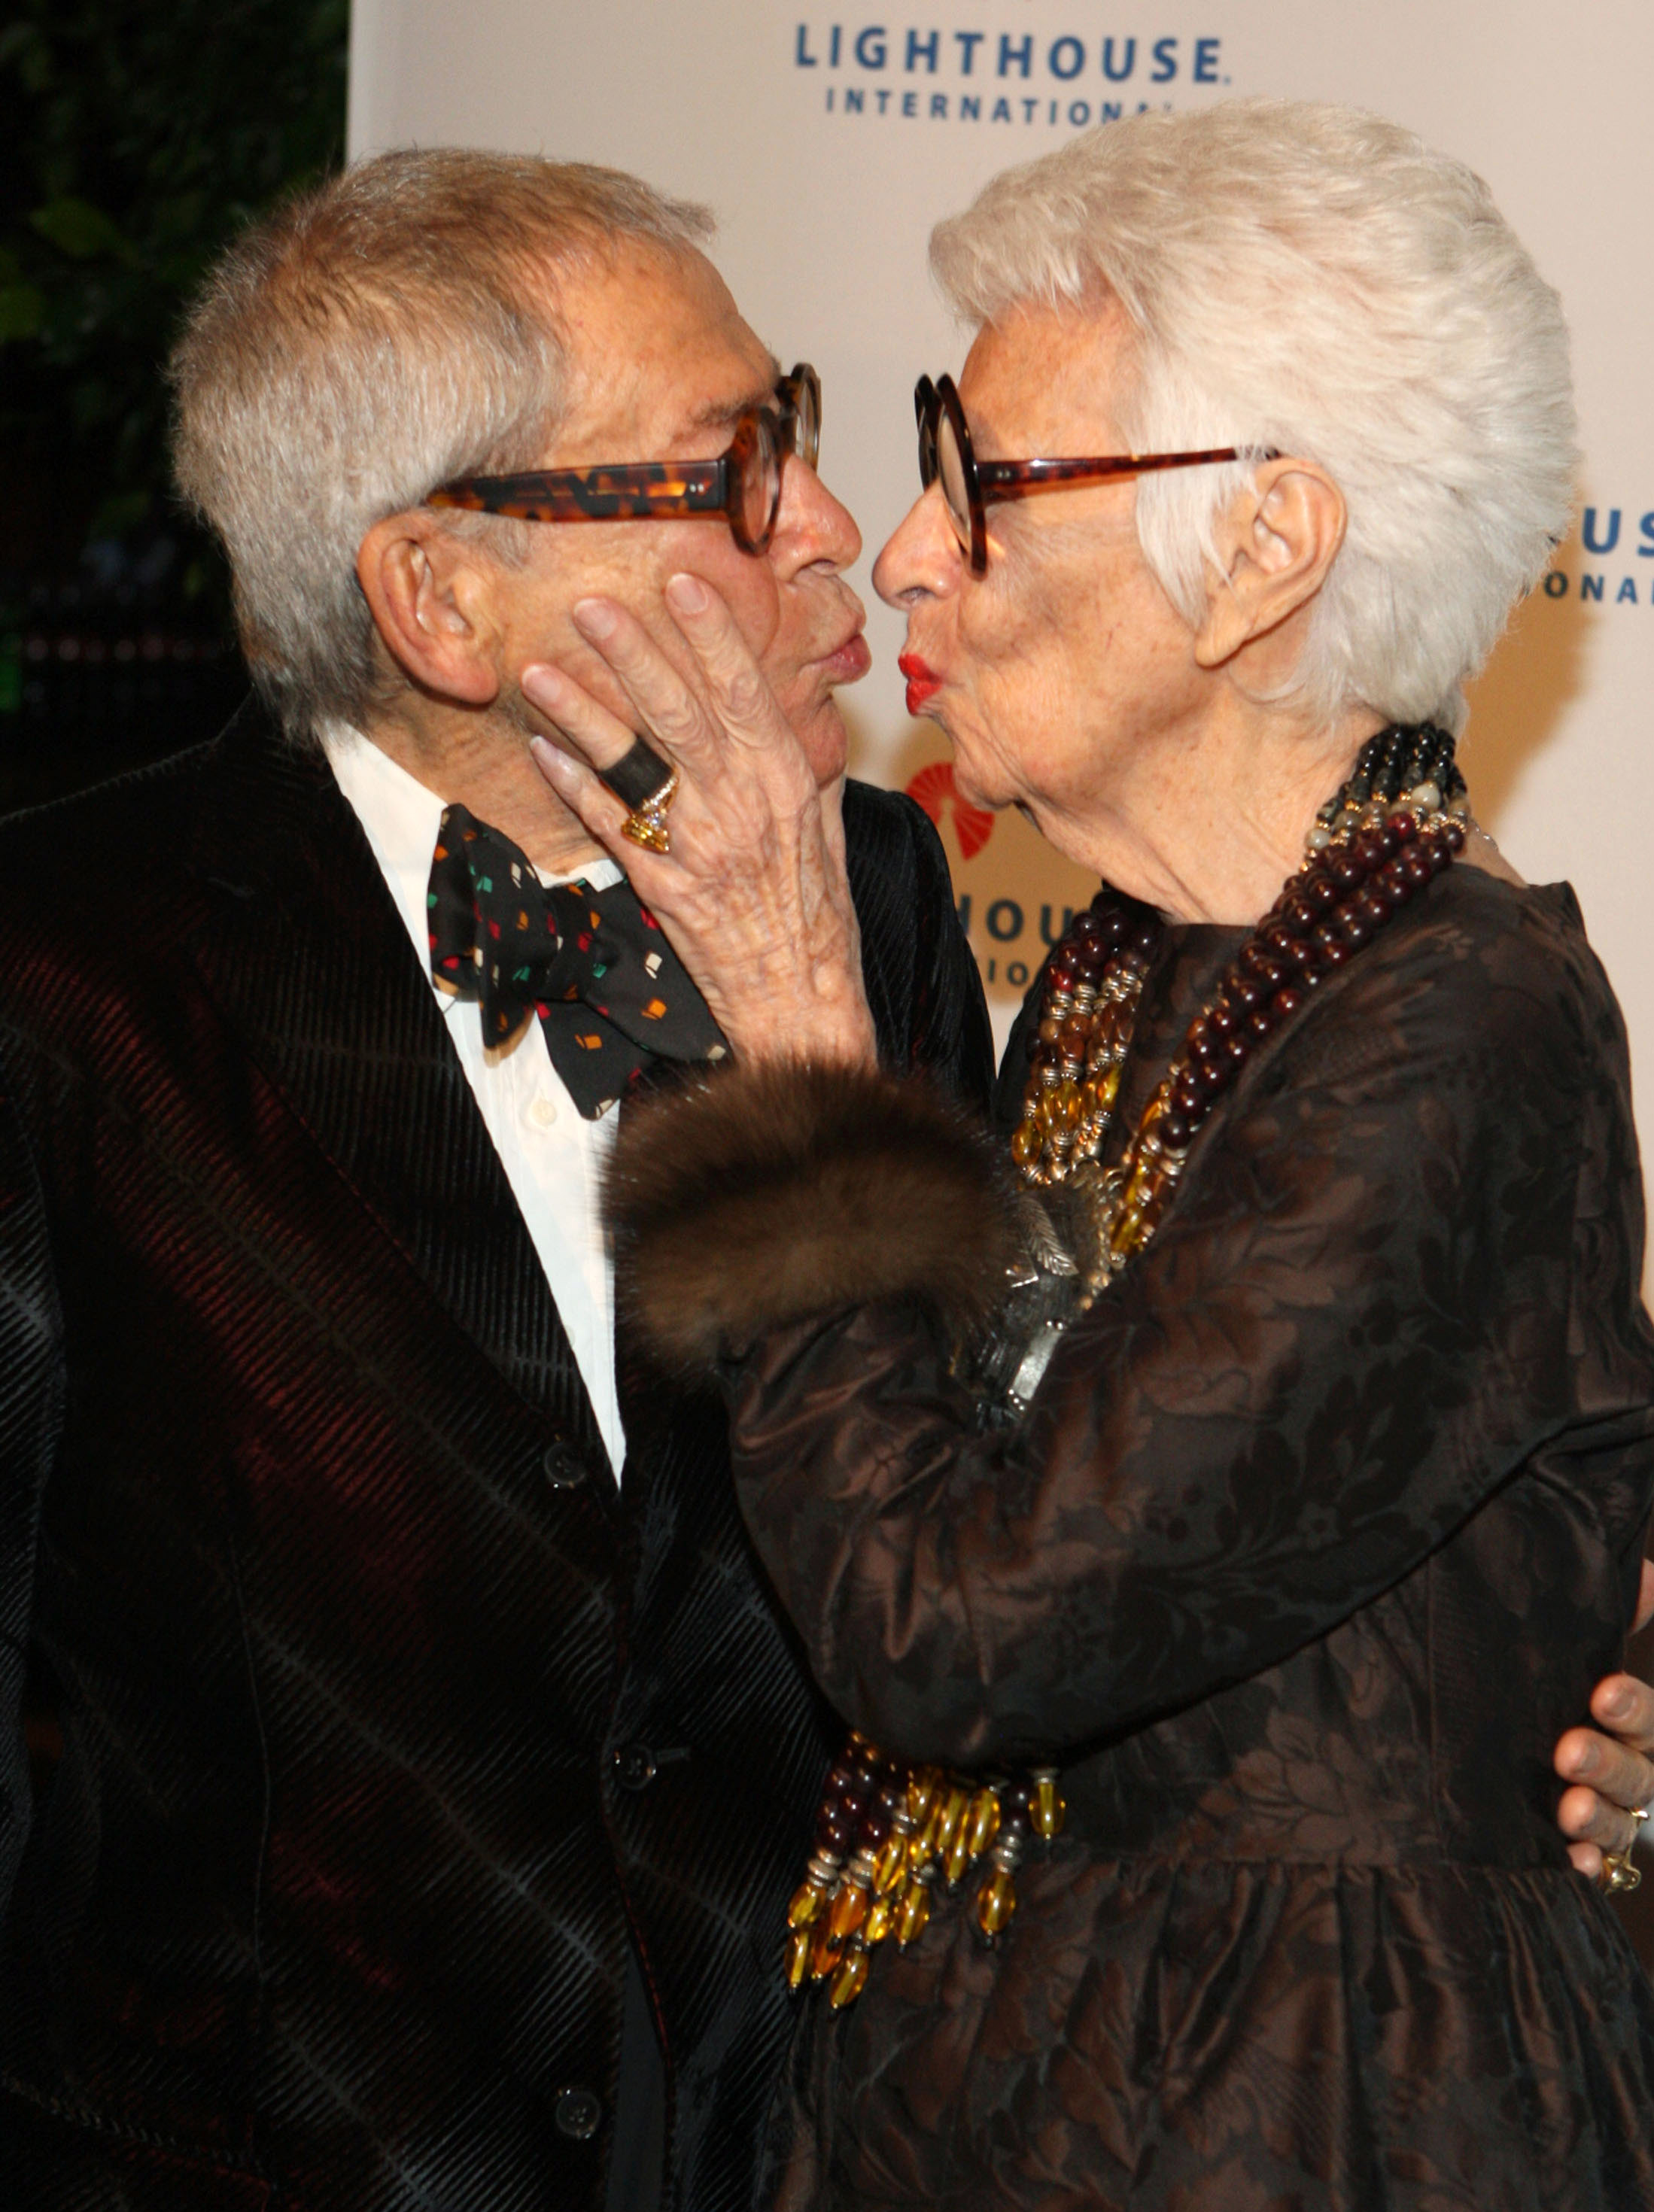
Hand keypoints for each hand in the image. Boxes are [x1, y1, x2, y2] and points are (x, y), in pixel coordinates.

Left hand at [521, 576, 875, 1069]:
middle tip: (589, 605)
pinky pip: (609, 826)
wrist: (803, 999)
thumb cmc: (820, 914)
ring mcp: (696, 848)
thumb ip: (803, 763)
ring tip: (537, 670)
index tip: (681, 580)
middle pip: (679, 715)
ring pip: (632, 765)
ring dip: (580, 714)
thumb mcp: (826, 826)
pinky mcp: (662, 887)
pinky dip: (574, 786)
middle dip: (631, 654)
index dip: (711, 633)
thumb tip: (793, 706)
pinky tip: (542, 750)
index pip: (746, 691)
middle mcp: (740, 807)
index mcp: (786, 781)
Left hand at [1554, 1557, 1653, 1879]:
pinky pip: (1592, 1870)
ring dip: (1599, 1817)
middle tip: (1567, 1751)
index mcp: (1623, 1721)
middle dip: (1608, 1762)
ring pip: (1618, 1824)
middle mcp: (1621, 1772)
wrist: (1463, 1755)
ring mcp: (1597, 1818)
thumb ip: (1599, 1616)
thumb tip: (1641, 1573)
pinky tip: (1570, 1860)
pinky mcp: (1567, 1855)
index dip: (1633, 1705)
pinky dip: (1584, 1866)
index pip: (1647, 1715)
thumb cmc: (1526, 1690)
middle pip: (1637, 1773)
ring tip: (1568, 1809)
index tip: (1602, 1690)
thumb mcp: (1554, 1653)